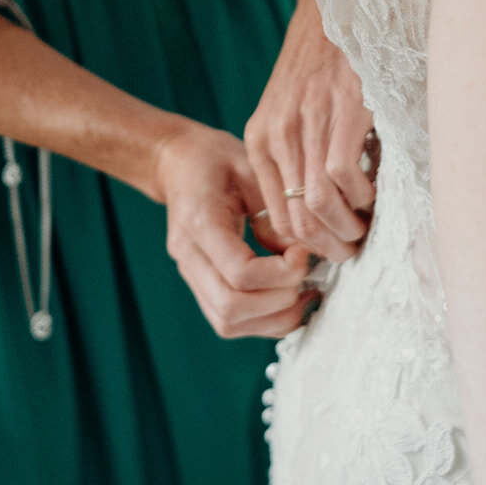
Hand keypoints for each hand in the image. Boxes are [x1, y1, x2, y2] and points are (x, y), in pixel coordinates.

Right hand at [155, 121, 314, 337]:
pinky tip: (288, 299)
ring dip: (273, 318)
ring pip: (228, 323)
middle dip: (279, 301)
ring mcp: (190, 275)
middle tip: (307, 276)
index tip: (303, 253)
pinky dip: (263, 320)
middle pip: (231, 308)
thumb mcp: (251, 169)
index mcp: (199, 223)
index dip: (280, 273)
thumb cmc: (216, 161)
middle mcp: (188, 256)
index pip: (239, 273)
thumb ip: (274, 212)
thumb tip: (303, 253)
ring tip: (304, 294)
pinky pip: (229, 321)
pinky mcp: (199, 285)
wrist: (178, 163)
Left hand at [245, 0, 376, 263]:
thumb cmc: (319, 68)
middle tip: (353, 248)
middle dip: (328, 247)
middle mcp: (277, 135)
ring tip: (365, 226)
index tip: (332, 247)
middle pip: (296, 222)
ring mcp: (306, 123)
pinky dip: (361, 196)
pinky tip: (373, 191)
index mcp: (260, 139)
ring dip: (348, 228)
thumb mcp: (288, 113)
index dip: (307, 245)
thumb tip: (320, 213)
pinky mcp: (340, 112)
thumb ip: (293, 155)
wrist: (334, 9)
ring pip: (317, 206)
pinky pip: (341, 177)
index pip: (275, 218)